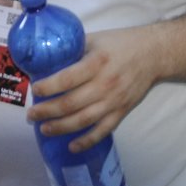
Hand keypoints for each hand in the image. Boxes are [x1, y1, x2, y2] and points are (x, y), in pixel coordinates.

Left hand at [26, 27, 155, 152]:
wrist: (153, 54)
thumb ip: (74, 49)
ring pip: (83, 120)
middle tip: (32, 115)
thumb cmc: (121, 43)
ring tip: (44, 129)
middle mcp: (104, 84)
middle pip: (71, 103)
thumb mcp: (95, 39)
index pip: (67, 79)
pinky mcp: (122, 111)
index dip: (48, 87)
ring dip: (61, 127)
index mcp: (96, 63)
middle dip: (47, 111)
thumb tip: (47, 57)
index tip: (35, 89)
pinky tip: (72, 146)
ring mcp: (114, 101)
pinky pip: (102, 130)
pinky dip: (87, 141)